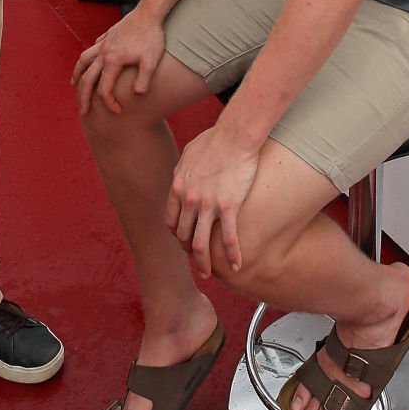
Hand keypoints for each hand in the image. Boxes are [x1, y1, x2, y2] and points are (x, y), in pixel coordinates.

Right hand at [72, 7, 165, 115]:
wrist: (149, 12)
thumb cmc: (151, 37)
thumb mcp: (151, 61)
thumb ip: (144, 80)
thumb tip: (137, 95)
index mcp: (112, 61)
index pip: (104, 89)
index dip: (109, 103)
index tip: (118, 111)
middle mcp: (103, 52)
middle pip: (87, 78)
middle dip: (83, 97)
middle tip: (83, 111)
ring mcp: (104, 43)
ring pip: (84, 60)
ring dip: (78, 73)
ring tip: (74, 84)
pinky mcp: (108, 35)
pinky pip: (93, 48)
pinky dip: (88, 57)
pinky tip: (90, 61)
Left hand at [166, 127, 259, 278]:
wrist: (235, 135)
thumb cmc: (214, 139)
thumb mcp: (189, 153)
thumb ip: (183, 169)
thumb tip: (181, 176)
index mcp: (178, 187)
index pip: (171, 221)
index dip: (177, 235)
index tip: (185, 241)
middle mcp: (189, 199)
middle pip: (184, 236)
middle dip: (189, 252)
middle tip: (197, 260)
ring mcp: (208, 205)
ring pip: (201, 244)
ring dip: (204, 263)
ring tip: (209, 274)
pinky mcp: (228, 207)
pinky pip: (228, 239)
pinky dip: (232, 255)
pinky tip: (237, 266)